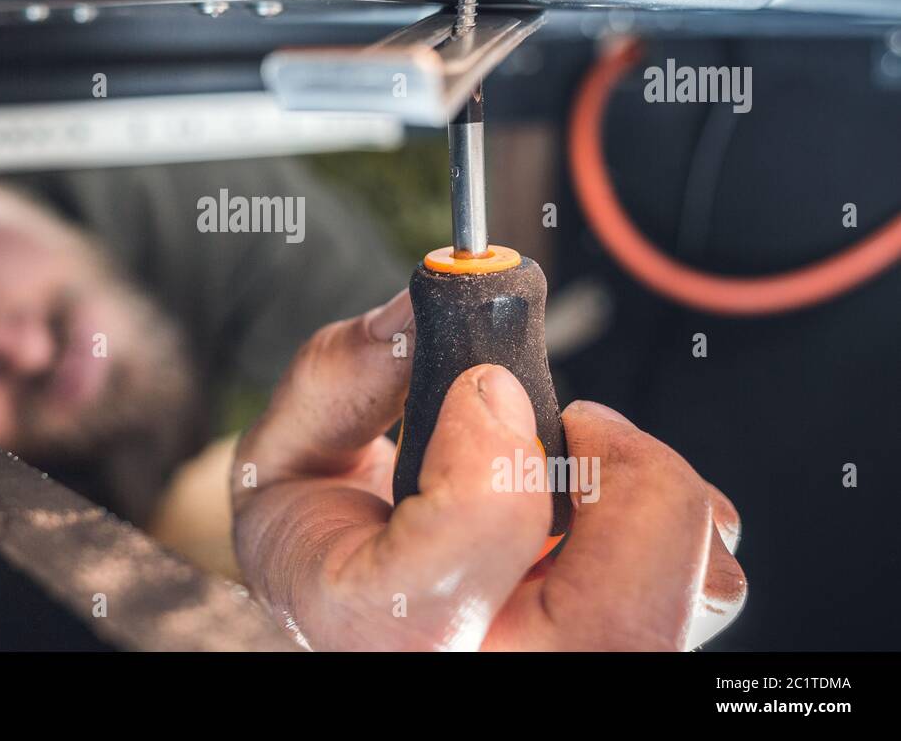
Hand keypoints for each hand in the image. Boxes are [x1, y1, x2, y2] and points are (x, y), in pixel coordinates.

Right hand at [231, 290, 745, 650]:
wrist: (341, 613)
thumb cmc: (313, 549)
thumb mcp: (282, 458)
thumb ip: (341, 375)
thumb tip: (420, 309)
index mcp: (378, 631)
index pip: (467, 557)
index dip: (492, 450)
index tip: (482, 385)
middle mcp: (483, 675)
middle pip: (622, 617)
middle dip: (626, 475)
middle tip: (575, 421)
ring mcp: (561, 671)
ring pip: (689, 597)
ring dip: (654, 496)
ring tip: (580, 467)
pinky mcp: (618, 649)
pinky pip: (704, 586)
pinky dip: (672, 523)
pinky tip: (599, 506)